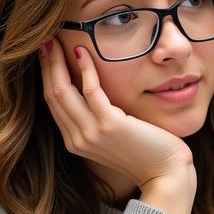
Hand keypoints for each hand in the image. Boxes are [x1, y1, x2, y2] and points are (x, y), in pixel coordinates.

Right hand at [40, 40, 195, 213]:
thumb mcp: (116, 136)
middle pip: (52, 95)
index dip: (47, 76)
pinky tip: (83, 51)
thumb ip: (100, 119)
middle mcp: (78, 140)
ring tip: (55, 40)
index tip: (47, 54)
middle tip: (45, 40)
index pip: (53, 104)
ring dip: (57, 62)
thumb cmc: (148, 152)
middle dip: (46, 65)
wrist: (168, 174)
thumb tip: (93, 91)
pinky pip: (90, 90)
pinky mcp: (109, 126)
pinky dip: (85, 68)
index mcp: (76, 142)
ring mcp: (91, 134)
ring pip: (61, 91)